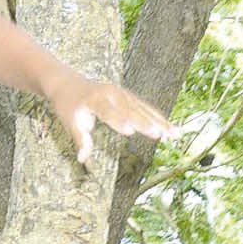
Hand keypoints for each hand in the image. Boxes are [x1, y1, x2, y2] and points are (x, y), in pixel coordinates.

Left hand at [46, 77, 178, 166]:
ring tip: (174, 134)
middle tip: (158, 134)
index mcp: (94, 99)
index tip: (130, 132)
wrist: (69, 84)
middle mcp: (111, 93)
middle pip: (130, 109)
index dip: (118, 121)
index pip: (107, 111)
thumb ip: (79, 140)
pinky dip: (159, 118)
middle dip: (145, 122)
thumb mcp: (70, 122)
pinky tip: (172, 129)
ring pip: (143, 108)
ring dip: (159, 121)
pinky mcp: (129, 96)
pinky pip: (146, 108)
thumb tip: (82, 159)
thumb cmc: (69, 106)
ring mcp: (122, 93)